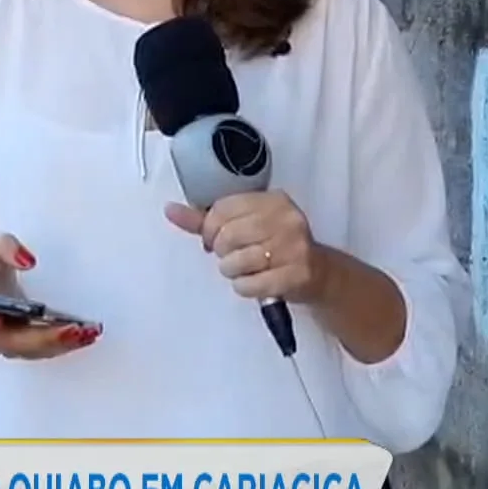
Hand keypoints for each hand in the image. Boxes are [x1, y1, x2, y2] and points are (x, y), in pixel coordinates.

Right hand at [0, 233, 99, 359]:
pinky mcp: (26, 347)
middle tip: (74, 329)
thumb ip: (3, 246)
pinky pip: (46, 350)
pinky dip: (67, 343)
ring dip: (62, 344)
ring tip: (89, 331)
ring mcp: (8, 345)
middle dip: (44, 337)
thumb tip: (27, 259)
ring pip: (34, 350)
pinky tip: (88, 333)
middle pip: (13, 342)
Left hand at [165, 191, 328, 304]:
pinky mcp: (296, 274)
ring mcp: (294, 247)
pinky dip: (245, 288)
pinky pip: (249, 285)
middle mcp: (286, 218)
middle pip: (227, 236)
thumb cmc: (275, 247)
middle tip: (233, 258)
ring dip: (233, 272)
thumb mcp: (246, 225)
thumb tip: (169, 209)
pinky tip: (256, 283)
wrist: (318, 274)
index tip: (216, 240)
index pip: (221, 210)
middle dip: (222, 253)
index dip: (210, 230)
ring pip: (235, 262)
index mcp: (272, 200)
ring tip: (247, 270)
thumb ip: (206, 219)